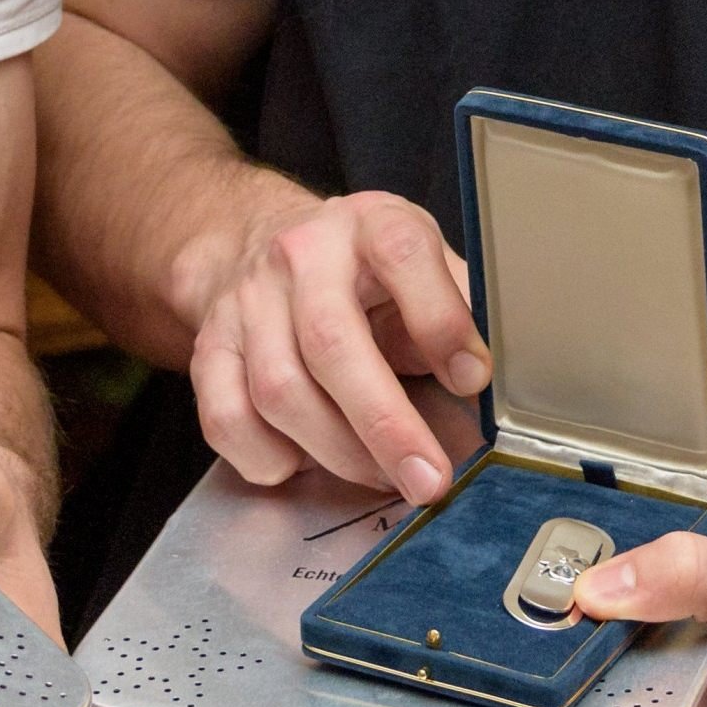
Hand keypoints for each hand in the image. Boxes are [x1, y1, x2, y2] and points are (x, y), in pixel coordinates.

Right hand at [184, 181, 487, 503]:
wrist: (262, 242)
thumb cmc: (364, 269)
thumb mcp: (422, 265)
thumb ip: (458, 312)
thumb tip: (498, 385)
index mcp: (370, 225)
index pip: (403, 253)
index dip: (440, 319)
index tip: (473, 379)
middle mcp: (301, 255)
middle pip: (330, 342)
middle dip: (383, 424)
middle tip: (427, 481)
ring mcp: (246, 301)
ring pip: (279, 390)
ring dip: (337, 451)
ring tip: (382, 476)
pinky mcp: (209, 346)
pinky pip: (226, 418)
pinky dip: (267, 457)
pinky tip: (304, 463)